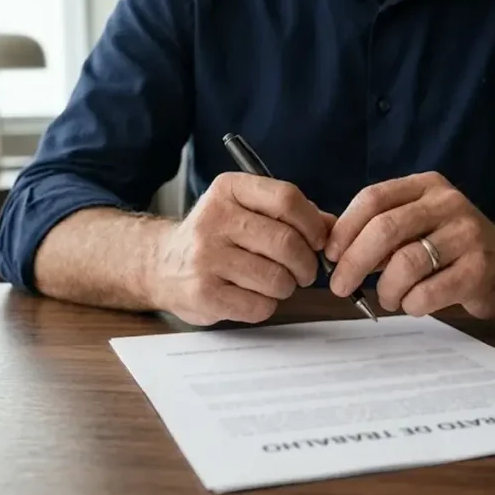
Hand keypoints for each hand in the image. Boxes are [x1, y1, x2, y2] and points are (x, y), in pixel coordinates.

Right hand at [148, 172, 334, 325]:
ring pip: (277, 278)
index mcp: (228, 189)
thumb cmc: (216, 237)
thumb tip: (333, 228)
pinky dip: (266, 305)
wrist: (161, 264)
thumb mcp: (246, 210)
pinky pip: (259, 305)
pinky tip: (253, 296)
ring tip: (275, 282)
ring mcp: (206, 257)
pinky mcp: (204, 293)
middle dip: (306, 263)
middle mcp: (214, 219)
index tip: (318, 240)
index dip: (313, 224)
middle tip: (304, 271)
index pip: (286, 198)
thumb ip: (290, 215)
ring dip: (287, 286)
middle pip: (286, 242)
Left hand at [325, 172, 494, 318]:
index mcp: (426, 186)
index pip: (373, 198)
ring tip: (388, 298)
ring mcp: (467, 235)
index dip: (345, 228)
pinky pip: (428, 292)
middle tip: (339, 286)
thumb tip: (330, 250)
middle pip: (385, 229)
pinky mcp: (479, 269)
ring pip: (405, 263)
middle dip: (354, 262)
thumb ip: (378, 230)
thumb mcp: (418, 224)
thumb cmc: (451, 247)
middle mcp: (447, 203)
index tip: (330, 255)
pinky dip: (410, 304)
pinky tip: (411, 305)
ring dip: (386, 289)